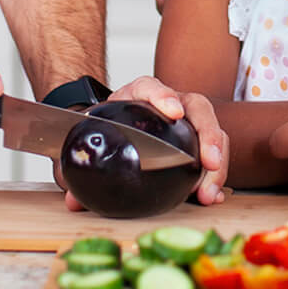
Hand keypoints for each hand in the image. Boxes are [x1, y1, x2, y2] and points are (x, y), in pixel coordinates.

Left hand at [58, 75, 229, 209]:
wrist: (115, 128)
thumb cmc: (107, 130)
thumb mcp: (93, 142)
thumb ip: (79, 170)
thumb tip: (71, 201)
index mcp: (138, 96)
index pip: (150, 87)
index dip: (163, 96)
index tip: (173, 112)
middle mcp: (169, 103)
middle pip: (196, 107)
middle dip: (208, 134)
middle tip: (209, 162)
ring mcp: (187, 121)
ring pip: (212, 132)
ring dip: (216, 164)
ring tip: (209, 192)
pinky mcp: (196, 142)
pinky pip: (213, 154)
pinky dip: (215, 176)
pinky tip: (212, 197)